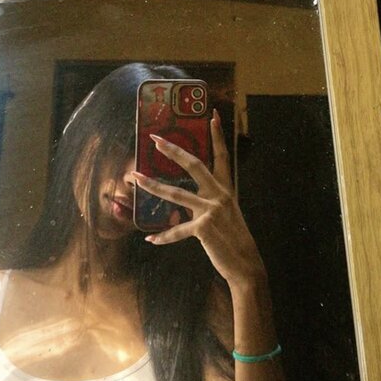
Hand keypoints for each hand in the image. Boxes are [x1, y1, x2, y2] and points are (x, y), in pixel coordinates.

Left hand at [129, 110, 265, 288]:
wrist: (245, 264)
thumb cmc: (233, 239)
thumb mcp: (226, 213)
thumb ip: (209, 201)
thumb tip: (187, 199)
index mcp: (226, 189)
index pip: (222, 156)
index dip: (218, 135)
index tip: (212, 115)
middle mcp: (220, 195)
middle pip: (194, 165)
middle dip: (173, 151)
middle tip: (155, 140)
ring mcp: (212, 210)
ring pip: (176, 194)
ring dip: (153, 186)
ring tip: (135, 179)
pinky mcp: (204, 228)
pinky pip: (178, 231)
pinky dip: (164, 237)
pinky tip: (150, 240)